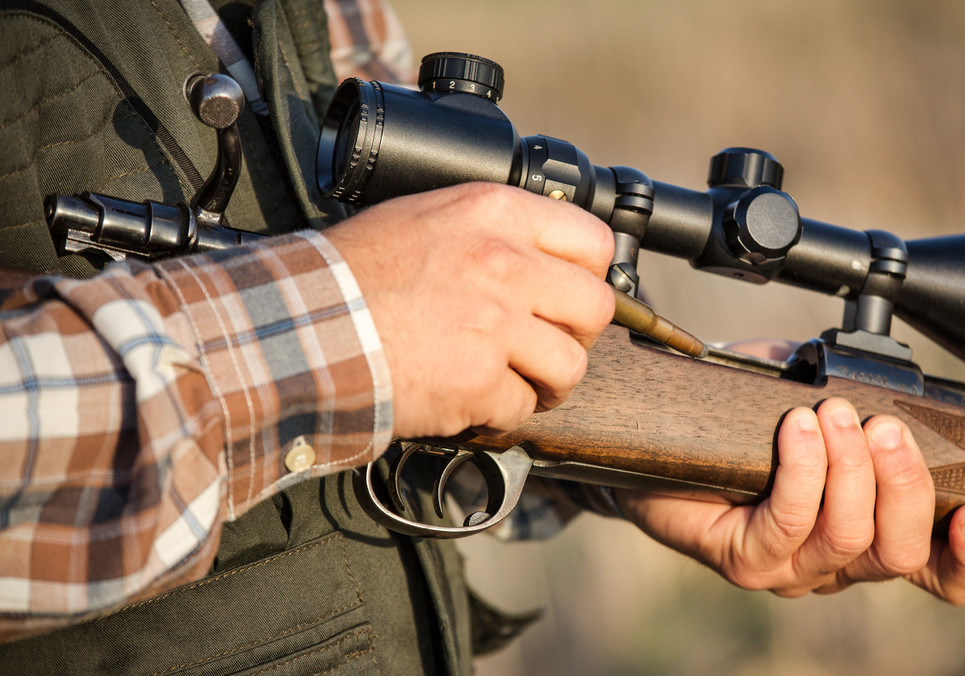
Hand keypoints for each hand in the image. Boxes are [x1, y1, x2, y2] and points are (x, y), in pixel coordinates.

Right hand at [325, 183, 614, 437]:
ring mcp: (496, 325)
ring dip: (548, 381)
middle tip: (547, 344)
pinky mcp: (479, 380)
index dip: (588, 276)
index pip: (593, 241)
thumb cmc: (350, 273)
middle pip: (595, 307)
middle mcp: (506, 263)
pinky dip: (500, 413)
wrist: (301, 323)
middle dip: (577, 334)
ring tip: (516, 381)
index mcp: (495, 213)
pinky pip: (522, 407)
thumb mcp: (427, 218)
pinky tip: (471, 399)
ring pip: (571, 365)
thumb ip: (491, 233)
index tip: (570, 296)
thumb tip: (539, 257)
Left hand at [618, 399, 964, 604]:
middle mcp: (834, 564)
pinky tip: (797, 429)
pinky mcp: (743, 560)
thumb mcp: (811, 395)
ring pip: (846, 539)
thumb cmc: (742, 420)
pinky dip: (802, 471)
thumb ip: (858, 394)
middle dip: (904, 484)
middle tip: (886, 426)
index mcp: (867, 534)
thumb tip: (885, 375)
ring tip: (833, 414)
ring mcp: (788, 569)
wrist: (658, 438)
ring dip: (850, 470)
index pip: (937, 571)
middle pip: (899, 553)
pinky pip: (786, 523)